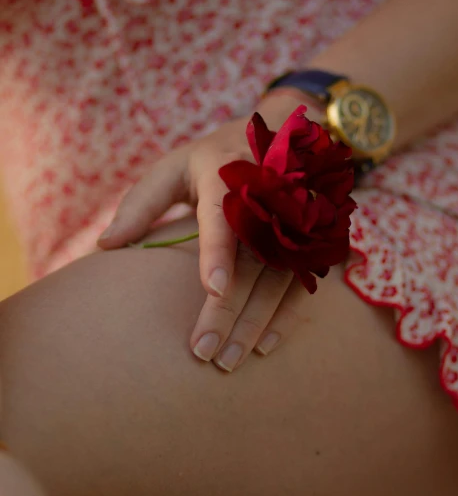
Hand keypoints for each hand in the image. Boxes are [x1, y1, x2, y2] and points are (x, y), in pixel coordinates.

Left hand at [99, 90, 323, 371]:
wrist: (283, 134)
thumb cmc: (214, 158)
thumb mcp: (174, 167)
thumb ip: (142, 203)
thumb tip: (105, 245)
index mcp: (228, 174)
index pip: (224, 217)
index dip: (219, 252)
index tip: (213, 289)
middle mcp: (270, 198)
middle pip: (253, 261)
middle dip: (229, 310)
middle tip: (204, 352)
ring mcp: (298, 221)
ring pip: (280, 279)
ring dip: (256, 324)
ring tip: (229, 361)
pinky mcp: (314, 240)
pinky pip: (303, 285)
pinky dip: (286, 318)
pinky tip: (265, 347)